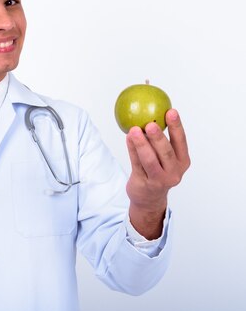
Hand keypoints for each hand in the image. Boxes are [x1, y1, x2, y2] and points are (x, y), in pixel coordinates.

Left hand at [125, 109, 189, 238]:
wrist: (149, 198)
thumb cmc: (156, 171)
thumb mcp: (163, 157)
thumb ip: (158, 140)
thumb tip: (149, 112)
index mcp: (182, 161)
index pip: (181, 142)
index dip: (177, 126)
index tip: (171, 111)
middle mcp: (174, 172)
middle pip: (166, 152)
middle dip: (159, 137)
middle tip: (150, 124)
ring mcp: (160, 180)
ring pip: (150, 160)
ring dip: (141, 144)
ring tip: (134, 130)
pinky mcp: (145, 184)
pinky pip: (137, 164)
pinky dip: (132, 150)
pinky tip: (128, 138)